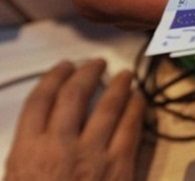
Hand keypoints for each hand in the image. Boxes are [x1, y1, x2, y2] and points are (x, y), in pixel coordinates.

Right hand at [5, 59, 144, 180]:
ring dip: (118, 86)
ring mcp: (93, 154)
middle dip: (87, 73)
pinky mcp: (120, 166)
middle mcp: (60, 146)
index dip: (52, 78)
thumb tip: (40, 134)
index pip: (39, 102)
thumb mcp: (19, 178)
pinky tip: (138, 99)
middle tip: (97, 63)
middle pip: (74, 96)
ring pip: (108, 107)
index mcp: (28, 151)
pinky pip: (130, 128)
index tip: (63, 66)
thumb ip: (28, 155)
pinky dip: (136, 108)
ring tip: (125, 74)